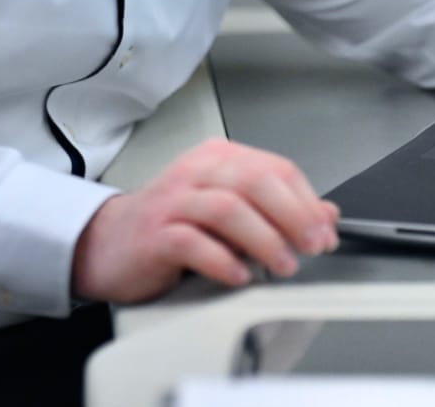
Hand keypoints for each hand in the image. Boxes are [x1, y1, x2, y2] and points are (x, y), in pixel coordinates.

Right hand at [70, 138, 338, 304]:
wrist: (107, 243)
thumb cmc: (169, 225)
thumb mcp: (227, 210)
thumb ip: (274, 209)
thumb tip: (326, 215)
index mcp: (217, 159)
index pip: (275, 169)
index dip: (307, 202)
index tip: (326, 233)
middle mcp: (195, 173)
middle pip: (254, 181)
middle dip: (293, 215)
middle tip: (313, 246)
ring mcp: (173, 201)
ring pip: (227, 208)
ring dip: (264, 239)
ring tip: (283, 265)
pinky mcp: (154, 234)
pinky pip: (191, 242)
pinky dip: (221, 259)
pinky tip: (239, 275)